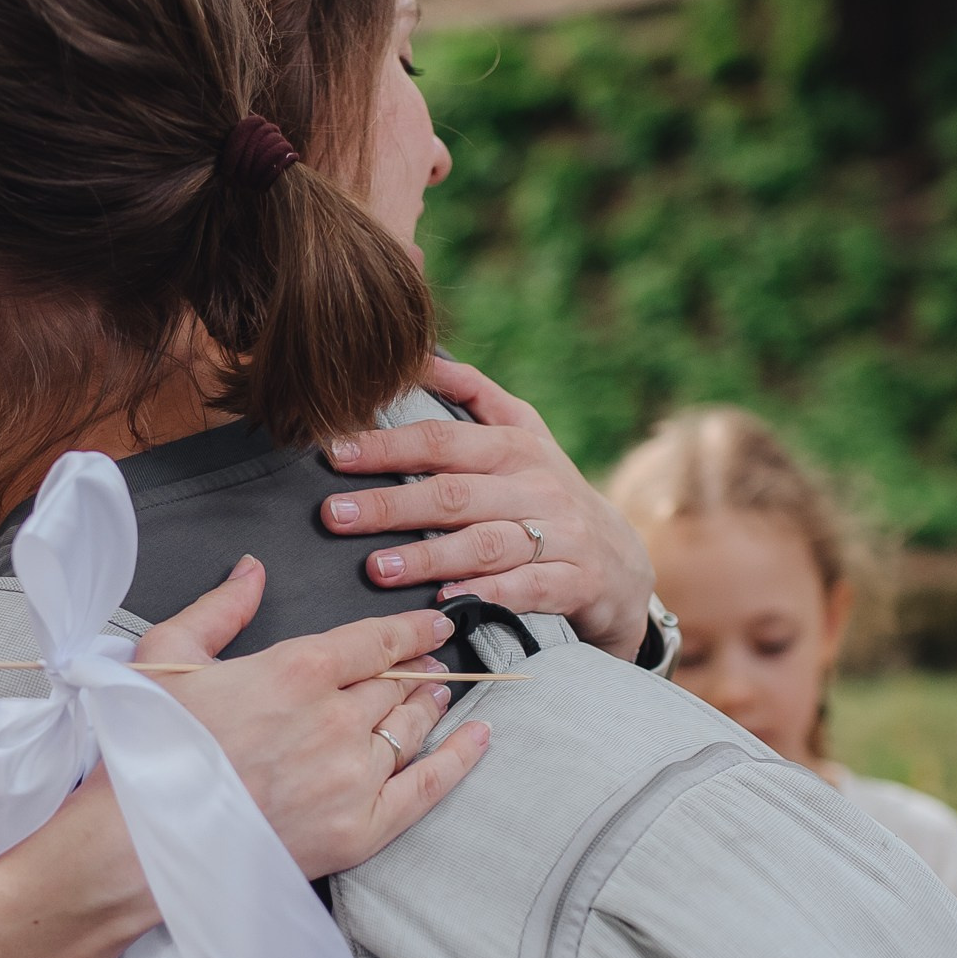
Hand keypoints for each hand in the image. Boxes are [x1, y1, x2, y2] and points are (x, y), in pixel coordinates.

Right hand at [131, 566, 485, 874]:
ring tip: (437, 694)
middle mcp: (337, 719)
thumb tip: (252, 571)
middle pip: (397, 683)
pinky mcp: (359, 829)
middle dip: (416, 669)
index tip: (434, 625)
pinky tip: (478, 739)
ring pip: (411, 728)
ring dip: (430, 705)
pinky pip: (428, 788)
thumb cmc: (151, 751)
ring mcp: (354, 776)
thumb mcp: (169, 655)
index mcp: (298, 670)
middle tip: (428, 665)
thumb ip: (220, 607)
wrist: (142, 841)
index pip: (378, 639)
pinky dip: (460, 760)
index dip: (412, 630)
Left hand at [314, 359, 655, 656]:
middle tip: (335, 515)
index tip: (335, 454)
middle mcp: (537, 486)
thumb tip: (419, 355)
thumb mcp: (524, 435)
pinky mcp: (575, 581)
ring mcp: (559, 535)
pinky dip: (489, 594)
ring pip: (486, 543)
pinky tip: (448, 602)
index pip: (442, 440)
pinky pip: (528, 588)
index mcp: (515, 446)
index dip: (387, 445)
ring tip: (377, 568)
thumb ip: (474, 393)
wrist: (621, 562)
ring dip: (429, 556)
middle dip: (390, 504)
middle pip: (454, 493)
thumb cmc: (549, 493)